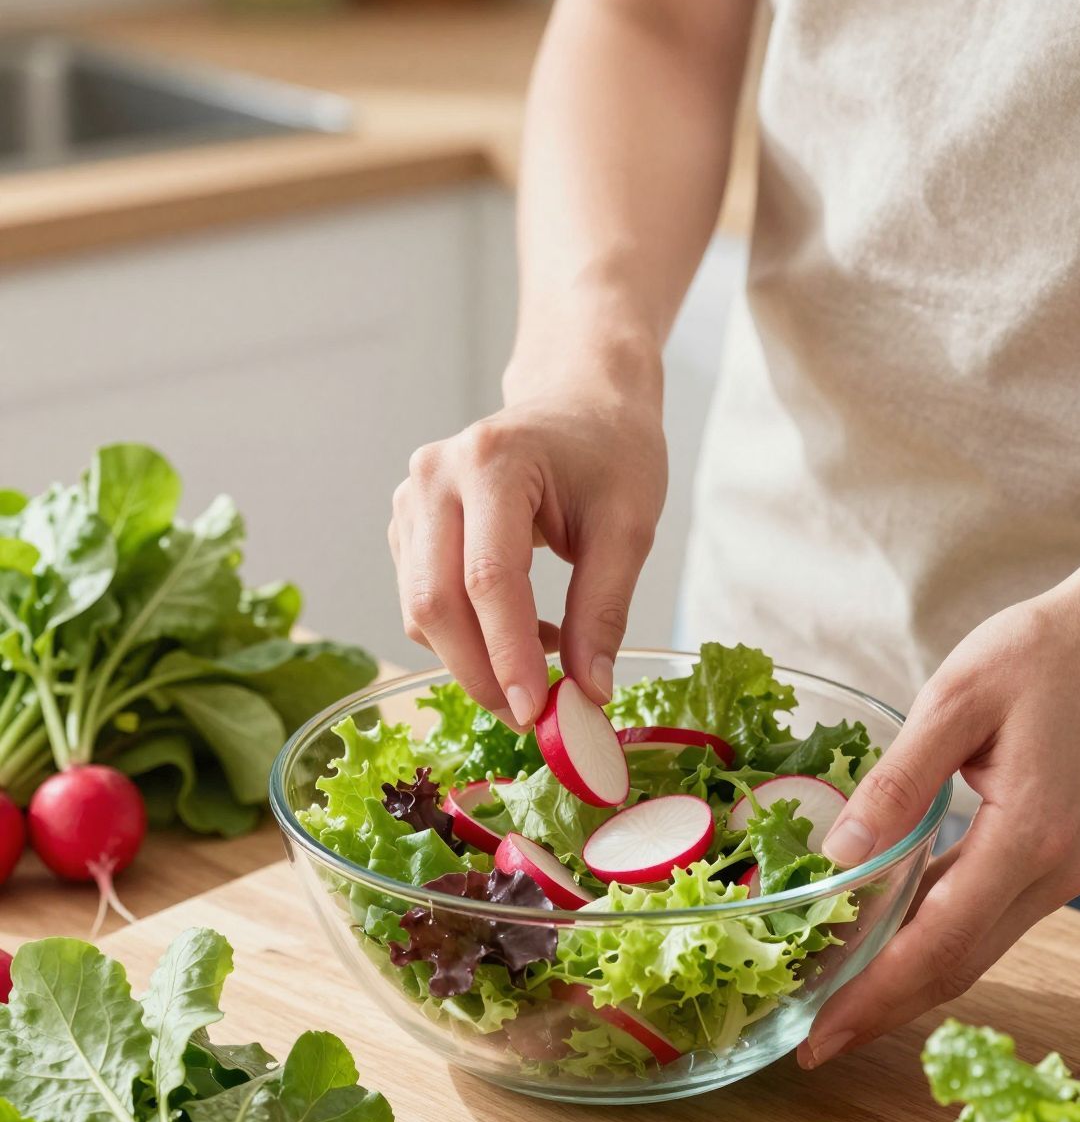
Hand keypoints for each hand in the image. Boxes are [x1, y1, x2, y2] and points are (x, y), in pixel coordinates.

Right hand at [390, 372, 666, 728]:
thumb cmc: (610, 453)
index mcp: (492, 461)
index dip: (508, 655)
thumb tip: (588, 691)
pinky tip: (519, 634)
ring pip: (420, 610)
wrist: (579, 403)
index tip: (537, 713)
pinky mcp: (407, 527)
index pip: (487, 579)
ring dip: (473, 660)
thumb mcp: (629, 527)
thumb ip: (604, 610)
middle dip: (480, 673)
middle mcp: (434, 476)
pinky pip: (422, 603)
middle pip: (434, 600)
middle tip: (530, 718)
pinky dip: (466, 638)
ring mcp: (411, 500)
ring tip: (541, 666)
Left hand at [800, 540, 1079, 1065]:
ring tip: (834, 1009)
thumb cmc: (1040, 653)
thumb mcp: (955, 699)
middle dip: (881, 1012)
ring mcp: (1056, 873)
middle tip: (811, 1044)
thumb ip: (897, 783)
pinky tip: (881, 952)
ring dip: (904, 987)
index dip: (874, 996)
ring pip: (971, 954)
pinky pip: (981, 923)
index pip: (939, 943)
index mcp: (1028, 836)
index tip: (819, 1033)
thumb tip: (838, 855)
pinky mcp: (1050, 862)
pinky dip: (929, 947)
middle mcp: (1050, 871)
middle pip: (955, 967)